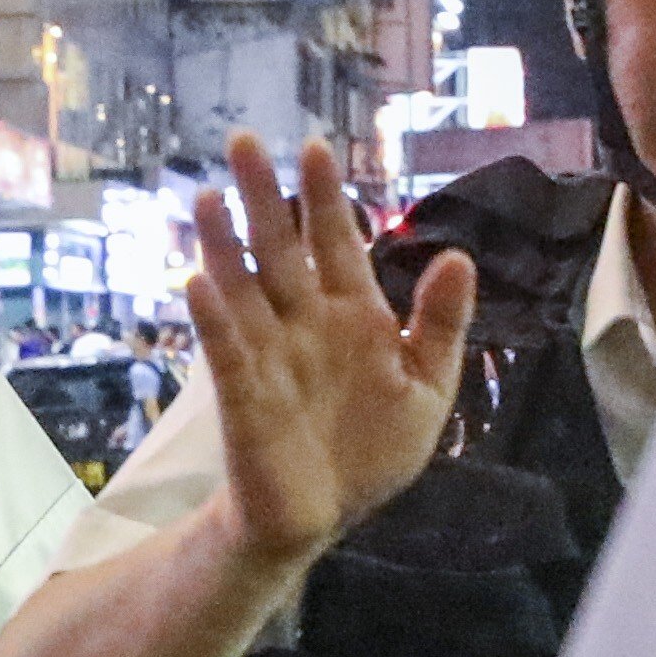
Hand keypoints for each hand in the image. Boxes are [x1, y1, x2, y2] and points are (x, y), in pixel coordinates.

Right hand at [179, 133, 476, 571]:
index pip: (337, 243)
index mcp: (352, 314)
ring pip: (243, 288)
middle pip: (280, 248)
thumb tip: (458, 256)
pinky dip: (212, 319)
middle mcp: (303, 322)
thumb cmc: (372, 449)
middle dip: (263, 196)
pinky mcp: (244, 397)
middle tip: (244, 141)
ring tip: (207, 196)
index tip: (317, 149)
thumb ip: (440, 324)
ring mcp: (268, 355)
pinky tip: (197, 284)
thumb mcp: (428, 386)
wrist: (325, 515)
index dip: (326, 198)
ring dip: (224, 244)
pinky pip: (226, 352)